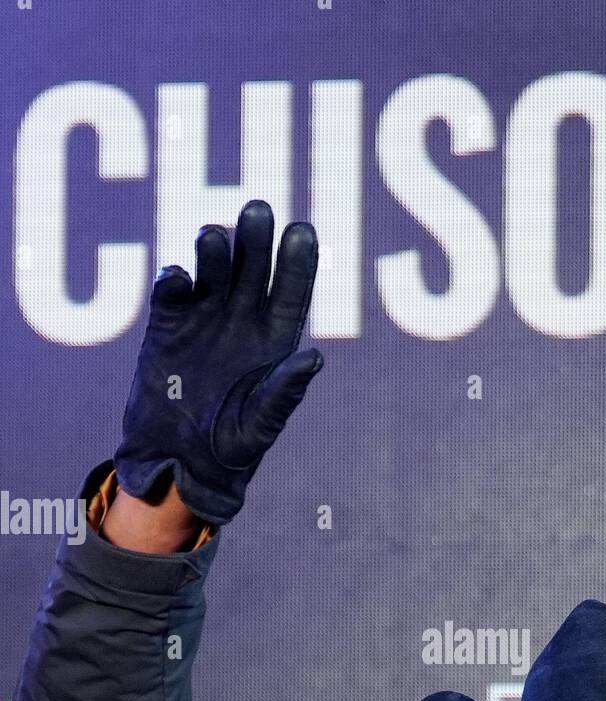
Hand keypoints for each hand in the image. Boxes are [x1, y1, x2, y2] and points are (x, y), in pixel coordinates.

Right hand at [113, 200, 322, 525]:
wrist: (176, 461)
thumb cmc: (229, 450)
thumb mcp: (260, 426)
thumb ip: (284, 393)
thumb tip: (314, 358)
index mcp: (274, 341)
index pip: (291, 291)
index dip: (298, 262)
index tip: (301, 231)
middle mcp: (241, 320)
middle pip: (253, 268)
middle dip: (255, 240)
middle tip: (256, 212)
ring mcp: (204, 318)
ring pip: (213, 270)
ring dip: (214, 252)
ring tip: (213, 238)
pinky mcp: (167, 325)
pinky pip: (171, 291)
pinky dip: (173, 280)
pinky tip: (177, 277)